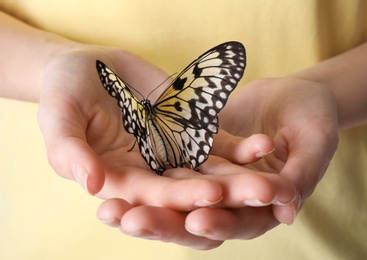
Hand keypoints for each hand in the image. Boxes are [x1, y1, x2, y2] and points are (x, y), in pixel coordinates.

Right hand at [38, 44, 296, 248]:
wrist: (89, 67)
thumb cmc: (64, 93)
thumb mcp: (59, 118)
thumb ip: (70, 152)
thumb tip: (91, 184)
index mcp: (121, 179)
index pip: (152, 196)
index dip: (180, 198)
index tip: (210, 195)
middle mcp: (153, 173)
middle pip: (191, 190)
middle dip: (225, 194)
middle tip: (260, 195)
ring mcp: (175, 154)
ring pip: (212, 172)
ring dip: (242, 176)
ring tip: (272, 180)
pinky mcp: (191, 133)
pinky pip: (219, 144)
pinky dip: (242, 147)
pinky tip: (265, 146)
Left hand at [97, 76, 337, 248]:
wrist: (291, 95)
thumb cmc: (313, 116)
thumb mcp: (313, 140)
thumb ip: (302, 174)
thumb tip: (288, 211)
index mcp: (262, 206)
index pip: (237, 223)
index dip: (218, 222)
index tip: (195, 219)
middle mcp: (230, 202)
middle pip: (195, 220)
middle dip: (164, 223)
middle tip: (131, 221)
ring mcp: (207, 182)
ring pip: (172, 201)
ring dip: (140, 206)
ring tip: (108, 210)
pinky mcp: (192, 159)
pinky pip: (164, 170)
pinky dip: (140, 176)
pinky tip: (109, 179)